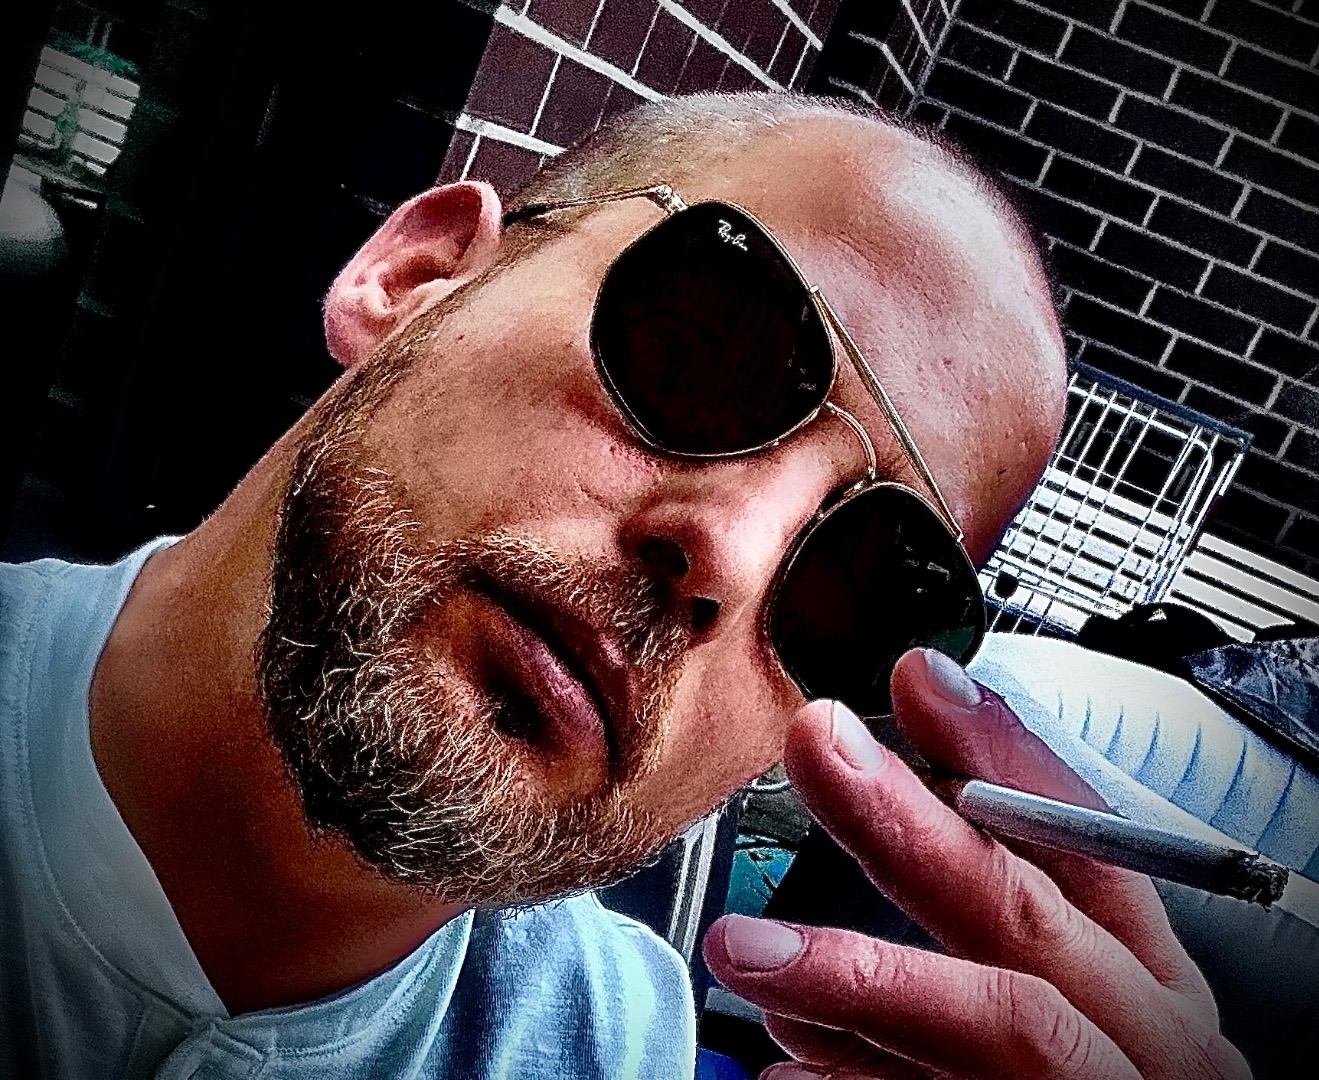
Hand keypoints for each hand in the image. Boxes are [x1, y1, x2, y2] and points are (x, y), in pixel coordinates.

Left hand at [702, 648, 1251, 1079]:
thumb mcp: (1078, 1010)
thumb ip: (976, 937)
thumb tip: (858, 848)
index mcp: (1151, 980)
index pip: (1083, 844)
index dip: (1003, 751)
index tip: (919, 675)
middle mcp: (1142, 1036)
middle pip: (1023, 914)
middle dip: (911, 822)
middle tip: (818, 744)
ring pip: (995, 1020)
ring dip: (858, 973)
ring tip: (742, 946)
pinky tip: (782, 1070)